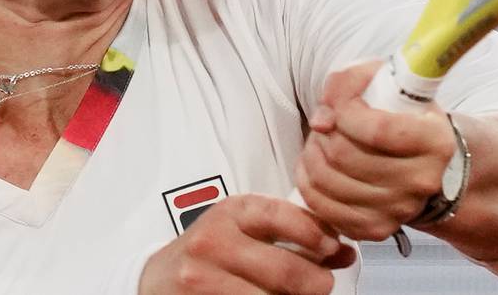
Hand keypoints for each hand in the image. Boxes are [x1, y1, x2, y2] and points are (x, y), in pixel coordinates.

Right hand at [139, 194, 355, 293]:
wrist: (157, 280)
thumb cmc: (207, 251)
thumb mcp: (241, 228)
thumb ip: (289, 233)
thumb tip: (340, 251)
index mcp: (230, 212)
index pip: (282, 217)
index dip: (316, 234)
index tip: (334, 247)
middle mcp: (214, 243)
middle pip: (283, 269)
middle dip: (315, 281)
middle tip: (324, 284)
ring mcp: (204, 278)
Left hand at [294, 59, 457, 241]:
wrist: (421, 162)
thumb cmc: (402, 117)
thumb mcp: (389, 83)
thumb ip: (353, 82)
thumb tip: (323, 117)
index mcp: (436, 142)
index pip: (377, 130)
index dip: (344, 111)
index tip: (338, 103)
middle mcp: (422, 180)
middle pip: (346, 155)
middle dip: (324, 133)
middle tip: (325, 123)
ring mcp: (399, 209)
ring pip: (329, 181)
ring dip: (312, 155)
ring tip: (320, 142)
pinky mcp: (376, 229)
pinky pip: (324, 208)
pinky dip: (308, 184)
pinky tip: (314, 166)